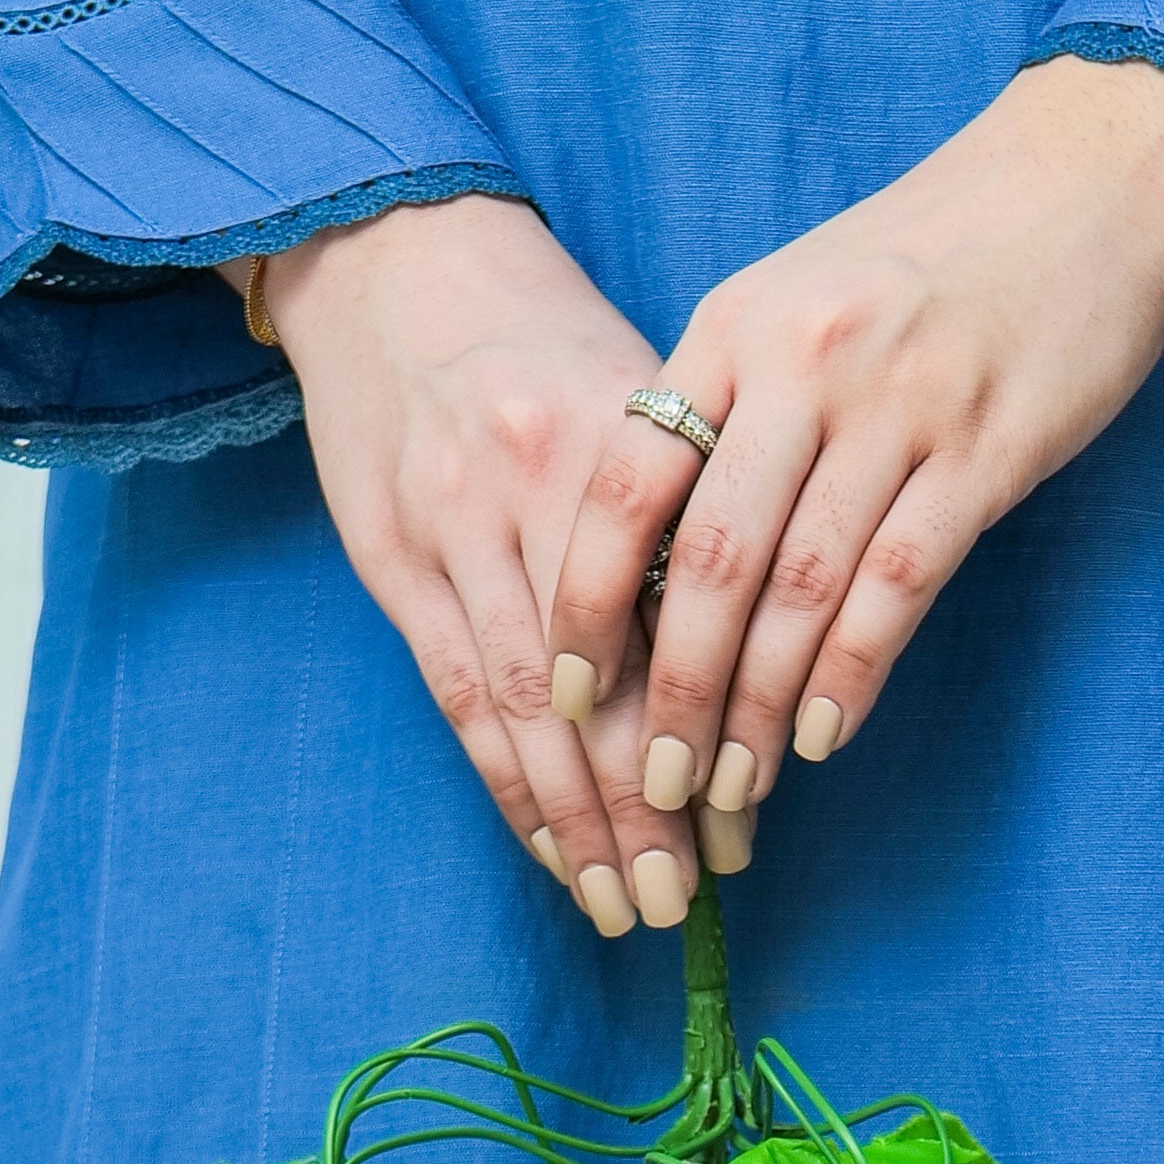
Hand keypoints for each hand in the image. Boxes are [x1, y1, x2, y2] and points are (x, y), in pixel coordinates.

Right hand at [250, 192, 721, 937]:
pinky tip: (550, 849)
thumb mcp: (643, 391)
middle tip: (693, 899)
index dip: (721, 734)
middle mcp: (539, 492)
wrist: (398, 258)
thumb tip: (771, 658)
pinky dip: (506, 784)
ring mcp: (456, 528)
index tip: (754, 823)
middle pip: (609, 684)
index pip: (686, 625)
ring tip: (628, 904)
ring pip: (528, 710)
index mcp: (625, 445)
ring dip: (581, 822)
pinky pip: (457, 696)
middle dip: (653, 809)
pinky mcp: (391, 556)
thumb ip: (700, 510)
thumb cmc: (548, 334)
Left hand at [620, 54, 1163, 828]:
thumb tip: (666, 544)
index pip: (628, 481)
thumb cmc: (938, 250)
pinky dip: (853, 672)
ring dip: (760, 705)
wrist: (1089, 173)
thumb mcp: (801, 295)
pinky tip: (825, 735)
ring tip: (734, 787)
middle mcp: (803, 364)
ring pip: (802, 587)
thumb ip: (734, 400)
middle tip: (655, 787)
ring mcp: (897, 407)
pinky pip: (899, 584)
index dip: (587, 600)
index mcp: (735, 324)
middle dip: (673, 689)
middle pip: (712, 558)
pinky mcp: (988, 450)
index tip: (566, 694)